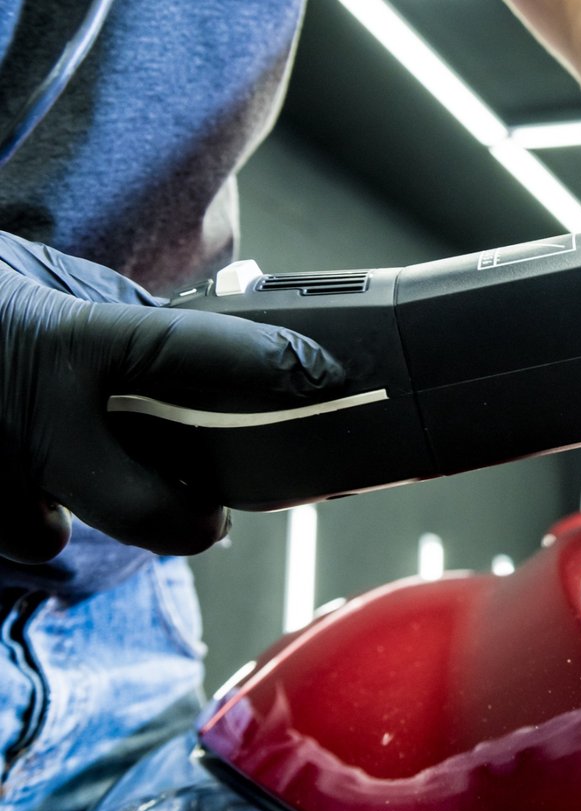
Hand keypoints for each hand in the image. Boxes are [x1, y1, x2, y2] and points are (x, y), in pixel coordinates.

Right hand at [0, 234, 343, 561]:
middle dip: (195, 517)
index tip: (320, 371)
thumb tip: (200, 337)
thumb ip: (113, 316)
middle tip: (212, 503)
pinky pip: (11, 528)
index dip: (266, 362)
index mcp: (60, 342)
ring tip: (82, 453)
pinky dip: (20, 506)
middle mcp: (29, 421)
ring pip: (60, 531)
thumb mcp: (39, 280)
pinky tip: (10, 467)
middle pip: (155, 513)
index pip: (183, 350)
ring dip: (87, 501)